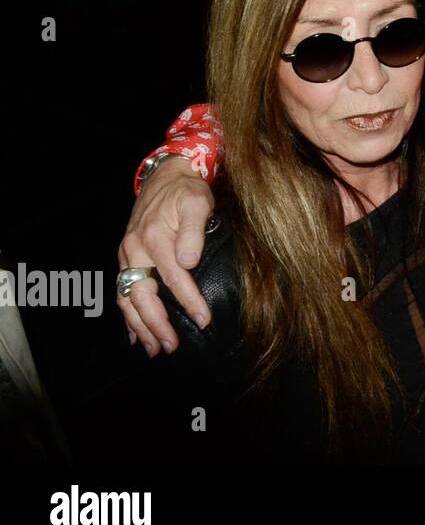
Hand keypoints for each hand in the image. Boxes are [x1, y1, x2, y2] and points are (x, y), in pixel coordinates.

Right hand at [117, 157, 213, 355]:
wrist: (166, 176)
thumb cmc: (187, 191)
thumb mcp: (198, 203)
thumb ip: (194, 232)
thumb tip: (188, 262)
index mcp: (155, 238)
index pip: (173, 279)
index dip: (189, 302)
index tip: (203, 320)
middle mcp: (135, 250)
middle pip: (142, 295)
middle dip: (157, 324)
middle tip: (172, 347)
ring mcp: (126, 255)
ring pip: (127, 298)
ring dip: (139, 326)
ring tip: (154, 348)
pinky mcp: (125, 257)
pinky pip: (121, 291)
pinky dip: (126, 314)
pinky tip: (134, 333)